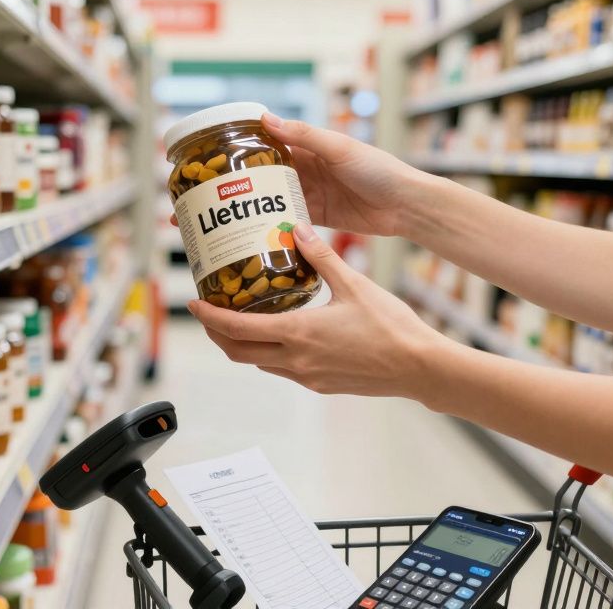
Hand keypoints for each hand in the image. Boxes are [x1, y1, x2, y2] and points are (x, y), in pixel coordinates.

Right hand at [170, 114, 423, 237]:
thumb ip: (303, 135)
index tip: (210, 156)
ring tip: (218, 219)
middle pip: (262, 176)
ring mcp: (311, 195)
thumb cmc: (378, 169)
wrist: (407, 205)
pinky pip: (287, 222)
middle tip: (204, 196)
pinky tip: (248, 236)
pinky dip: (270, 228)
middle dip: (235, 185)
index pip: (266, 145)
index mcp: (309, 147)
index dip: (239, 150)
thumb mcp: (338, 148)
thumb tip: (266, 118)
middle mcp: (306, 170)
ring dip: (248, 210)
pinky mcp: (318, 219)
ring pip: (271, 201)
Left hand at [188, 222, 449, 398]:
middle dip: (216, 332)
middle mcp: (295, 360)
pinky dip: (266, 353)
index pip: (237, 328)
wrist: (418, 367)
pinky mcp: (320, 384)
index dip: (209, 317)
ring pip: (258, 363)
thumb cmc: (391, 327)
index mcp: (298, 334)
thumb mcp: (353, 284)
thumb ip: (321, 256)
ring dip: (241, 344)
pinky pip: (280, 370)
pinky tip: (277, 333)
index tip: (193, 303)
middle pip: (237, 352)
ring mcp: (307, 376)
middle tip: (208, 312)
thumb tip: (296, 228)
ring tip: (237, 319)